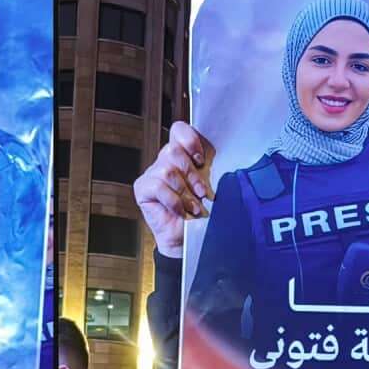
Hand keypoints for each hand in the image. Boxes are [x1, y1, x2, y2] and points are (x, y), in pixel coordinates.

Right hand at [134, 121, 214, 258]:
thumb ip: (208, 167)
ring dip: (184, 191)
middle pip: (174, 150)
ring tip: (194, 206)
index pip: (178, 130)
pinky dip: (173, 200)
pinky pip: (158, 186)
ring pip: (167, 170)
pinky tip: (181, 211)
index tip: (201, 159)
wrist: (189, 239)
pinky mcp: (143, 189)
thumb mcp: (209, 185)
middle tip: (202, 192)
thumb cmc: (201, 212)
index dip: (189, 139)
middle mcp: (164, 161)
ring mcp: (152, 175)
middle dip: (191, 174)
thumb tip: (225, 153)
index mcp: (181, 156)